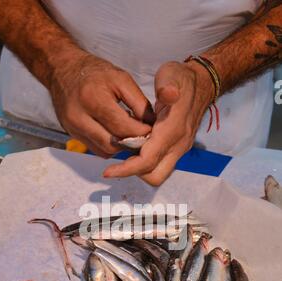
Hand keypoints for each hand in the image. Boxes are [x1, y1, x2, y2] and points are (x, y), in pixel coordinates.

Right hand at [50, 51, 153, 156]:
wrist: (63, 70)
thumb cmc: (95, 73)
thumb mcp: (121, 79)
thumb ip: (139, 103)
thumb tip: (151, 124)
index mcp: (93, 98)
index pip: (122, 127)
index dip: (140, 132)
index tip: (151, 130)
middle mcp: (79, 116)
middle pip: (113, 144)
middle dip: (131, 142)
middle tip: (142, 135)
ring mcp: (73, 128)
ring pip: (105, 151)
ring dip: (120, 147)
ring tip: (130, 135)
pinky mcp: (71, 135)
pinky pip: (96, 150)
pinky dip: (109, 147)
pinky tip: (116, 135)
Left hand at [103, 61, 213, 184]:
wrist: (201, 84)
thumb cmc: (181, 79)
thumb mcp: (172, 75)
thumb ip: (168, 85)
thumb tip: (168, 93)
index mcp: (173, 130)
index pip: (148, 160)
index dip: (127, 169)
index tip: (108, 172)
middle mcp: (178, 145)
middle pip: (154, 175)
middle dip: (134, 172)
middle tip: (117, 161)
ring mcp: (179, 149)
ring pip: (157, 173)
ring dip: (140, 169)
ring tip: (125, 154)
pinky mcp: (177, 150)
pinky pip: (160, 165)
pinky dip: (145, 163)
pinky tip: (134, 149)